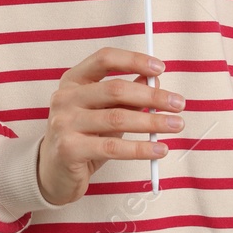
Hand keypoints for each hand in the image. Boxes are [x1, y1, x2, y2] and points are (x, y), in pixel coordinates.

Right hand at [37, 47, 182, 205]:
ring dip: (152, 121)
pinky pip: (113, 147)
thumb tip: (156, 82)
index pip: (105, 59)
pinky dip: (141, 148)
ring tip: (176, 125)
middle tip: (179, 104)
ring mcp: (64, 123)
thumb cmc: (84, 137)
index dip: (134, 60)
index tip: (161, 69)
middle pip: (116, 89)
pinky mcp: (69, 149)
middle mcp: (65, 98)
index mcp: (73, 80)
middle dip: (152, 96)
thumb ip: (126, 96)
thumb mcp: (103, 111)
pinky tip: (159, 149)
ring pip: (118, 118)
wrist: (53, 172)